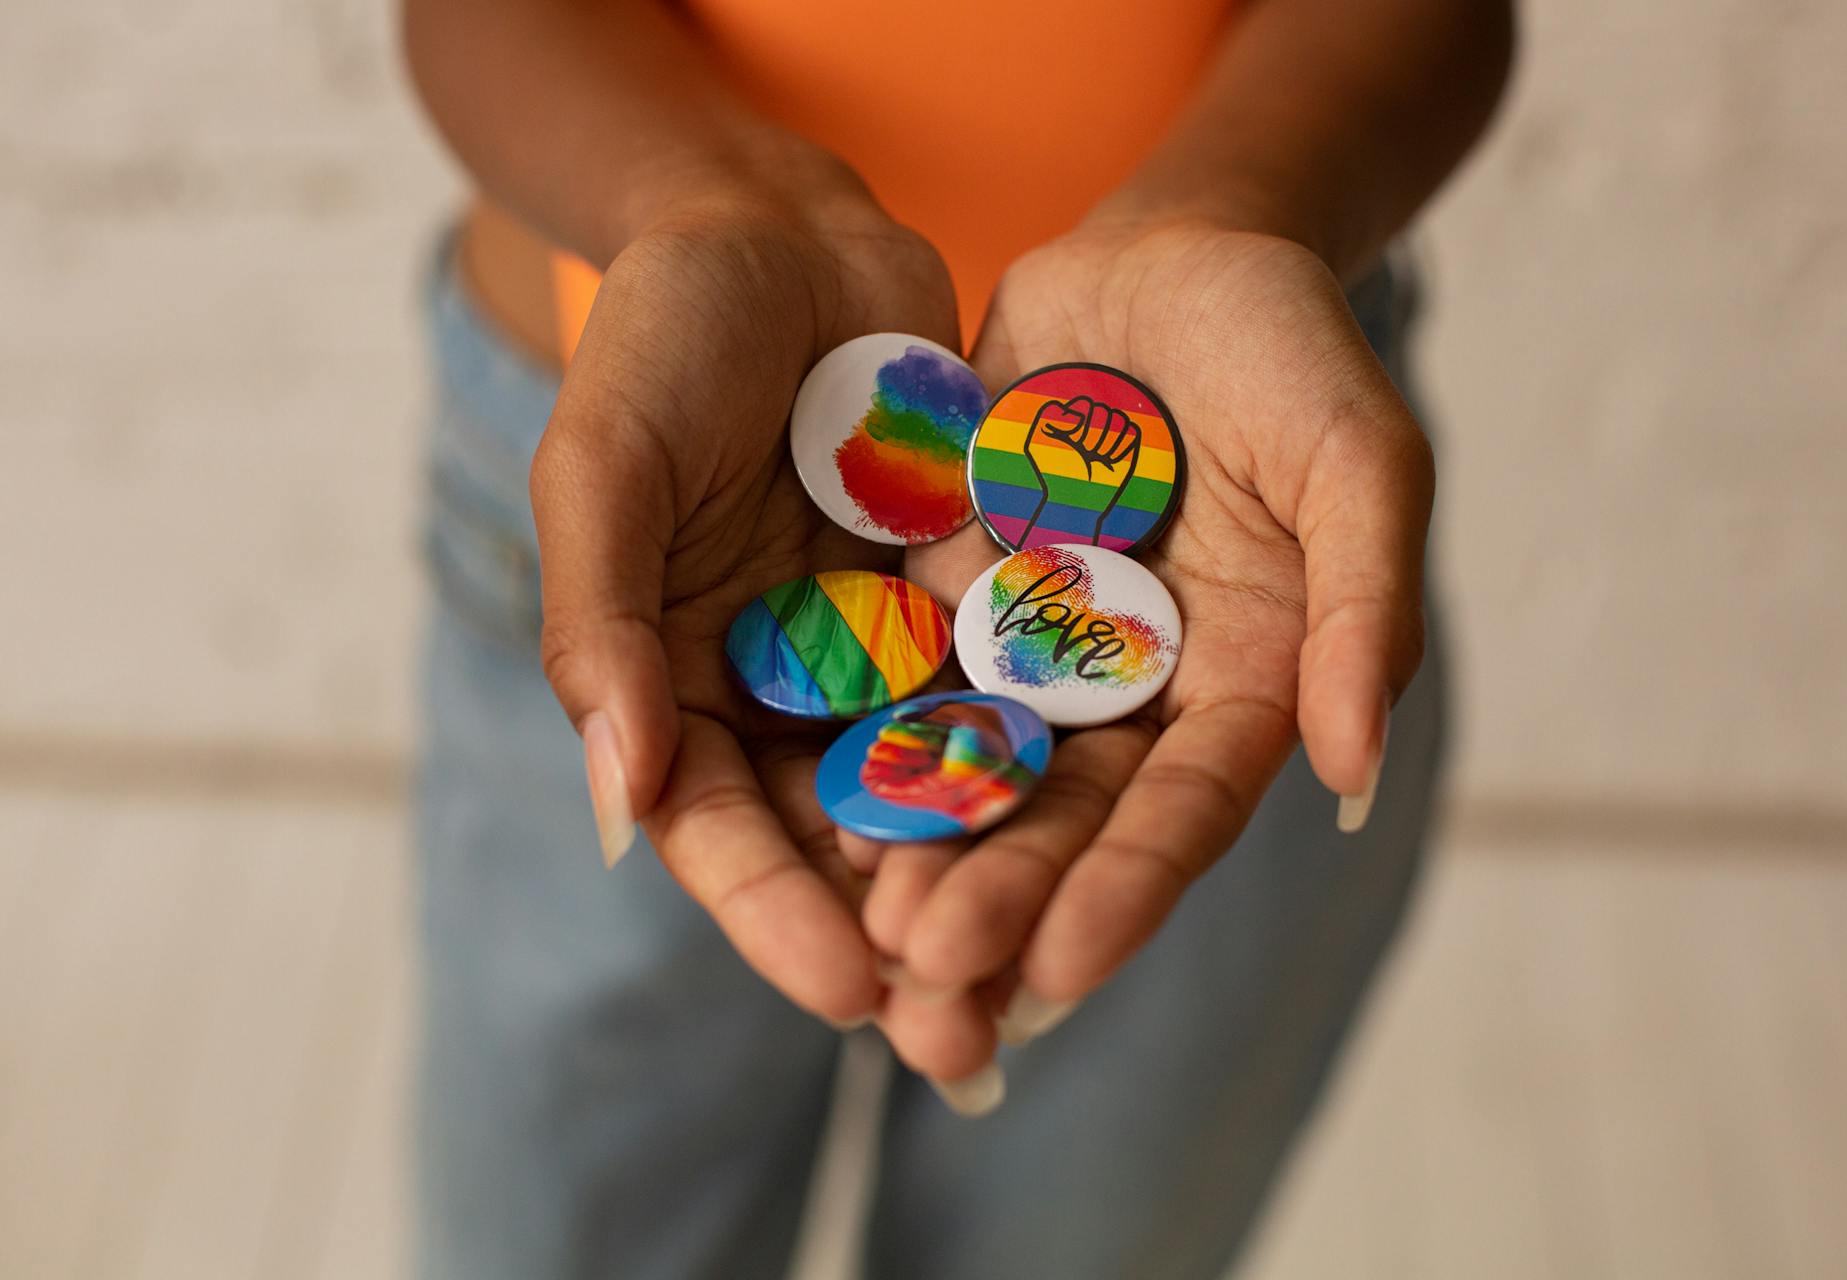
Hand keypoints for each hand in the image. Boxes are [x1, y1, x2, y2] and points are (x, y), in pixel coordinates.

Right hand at [531, 190, 965, 1025]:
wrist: (780, 232)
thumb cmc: (663, 341)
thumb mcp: (605, 469)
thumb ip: (601, 627)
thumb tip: (622, 800)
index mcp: (665, 684)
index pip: (714, 831)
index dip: (774, 918)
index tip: (847, 997)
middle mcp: (768, 691)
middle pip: (829, 842)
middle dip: (893, 940)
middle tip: (962, 1042)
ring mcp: (866, 652)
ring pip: (927, 790)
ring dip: (979, 881)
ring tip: (1042, 977)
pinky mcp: (953, 602)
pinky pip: (1000, 692)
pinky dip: (1037, 761)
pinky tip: (1101, 834)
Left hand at [872, 220, 1433, 1073]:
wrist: (1172, 249)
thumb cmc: (1289, 347)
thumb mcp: (1354, 458)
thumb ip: (1359, 605)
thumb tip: (1353, 768)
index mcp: (1241, 685)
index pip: (1185, 809)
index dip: (1129, 888)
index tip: (1060, 967)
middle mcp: (1135, 691)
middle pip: (1067, 815)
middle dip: (1002, 897)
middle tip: (927, 974)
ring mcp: (1038, 646)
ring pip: (976, 765)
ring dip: (924, 848)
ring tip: (858, 928)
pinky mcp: (956, 591)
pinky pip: (904, 669)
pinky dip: (864, 734)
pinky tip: (803, 797)